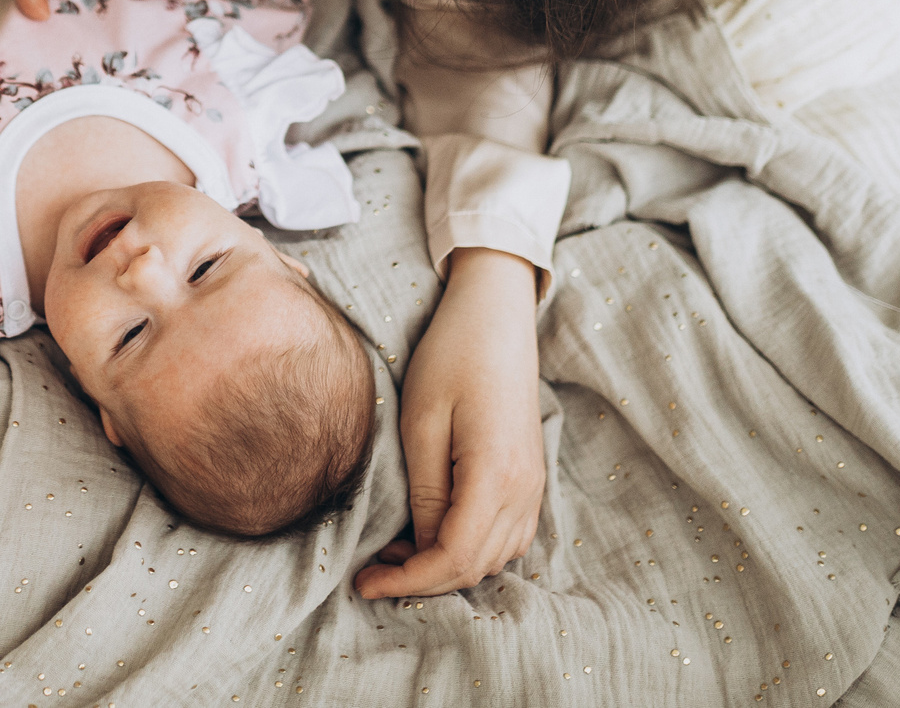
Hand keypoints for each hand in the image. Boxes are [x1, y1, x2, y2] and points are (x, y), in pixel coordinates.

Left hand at [356, 248, 545, 598]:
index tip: (365, 584)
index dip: (409, 581)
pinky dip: (470, 549)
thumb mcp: (423, 422)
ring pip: (494, 557)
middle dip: (423, 580)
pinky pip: (507, 536)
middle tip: (372, 571)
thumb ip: (426, 492)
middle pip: (476, 566)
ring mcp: (533, 485)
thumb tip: (421, 546)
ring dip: (447, 567)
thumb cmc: (452, 356)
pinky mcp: (530, 477)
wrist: (496, 315)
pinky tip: (433, 533)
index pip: (454, 557)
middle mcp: (524, 490)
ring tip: (396, 552)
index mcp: (496, 475)